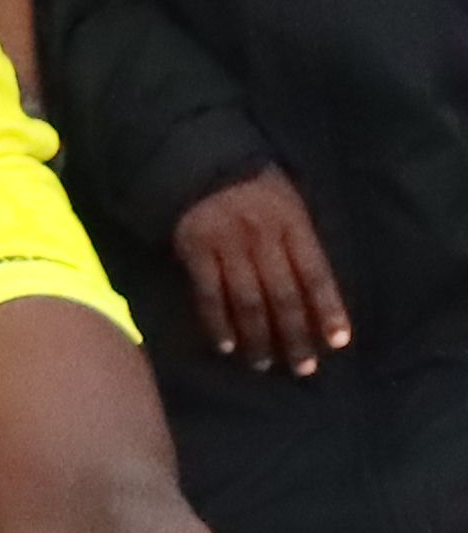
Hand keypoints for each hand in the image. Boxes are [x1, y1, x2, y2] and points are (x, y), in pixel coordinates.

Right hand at [174, 167, 350, 371]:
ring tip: (263, 364)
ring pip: (248, 300)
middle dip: (295, 335)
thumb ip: (300, 242)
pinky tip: (227, 346)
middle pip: (283, 295)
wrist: (201, 163)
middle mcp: (263, 238)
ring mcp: (227, 245)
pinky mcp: (195, 252)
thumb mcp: (291, 204)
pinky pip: (209, 295)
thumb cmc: (256, 187)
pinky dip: (218, 324)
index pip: (316, 274)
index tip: (338, 343)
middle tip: (302, 368)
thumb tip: (316, 294)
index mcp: (293, 225)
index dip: (328, 309)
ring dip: (258, 337)